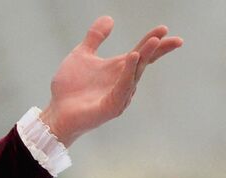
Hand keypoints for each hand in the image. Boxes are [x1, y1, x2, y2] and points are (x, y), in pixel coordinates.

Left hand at [39, 16, 183, 146]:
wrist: (55, 112)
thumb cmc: (69, 88)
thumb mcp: (81, 55)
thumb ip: (95, 37)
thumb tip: (109, 18)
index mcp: (118, 69)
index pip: (140, 53)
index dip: (153, 42)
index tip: (164, 29)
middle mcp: (122, 82)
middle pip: (142, 63)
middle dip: (156, 50)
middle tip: (171, 38)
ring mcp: (119, 96)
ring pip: (134, 75)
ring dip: (143, 58)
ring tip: (152, 42)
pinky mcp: (111, 108)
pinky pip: (122, 89)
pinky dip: (127, 74)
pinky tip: (132, 58)